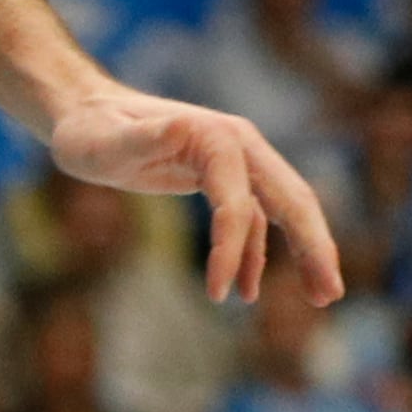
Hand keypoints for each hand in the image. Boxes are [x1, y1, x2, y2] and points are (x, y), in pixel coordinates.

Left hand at [41, 81, 342, 303]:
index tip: (217, 293)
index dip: (234, 249)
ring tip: (322, 298)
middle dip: (314, 247)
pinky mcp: (221, 179)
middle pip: (292, 199)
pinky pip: (254, 220)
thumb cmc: (88, 129)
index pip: (239, 202)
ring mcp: (234, 163)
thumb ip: (142, 138)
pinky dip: (256, 254)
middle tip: (330, 295)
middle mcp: (238, 145)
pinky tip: (247, 289)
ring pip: (283, 210)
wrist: (81, 113)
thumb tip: (182, 124)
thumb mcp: (105, 139)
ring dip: (304, 252)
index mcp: (217, 137)